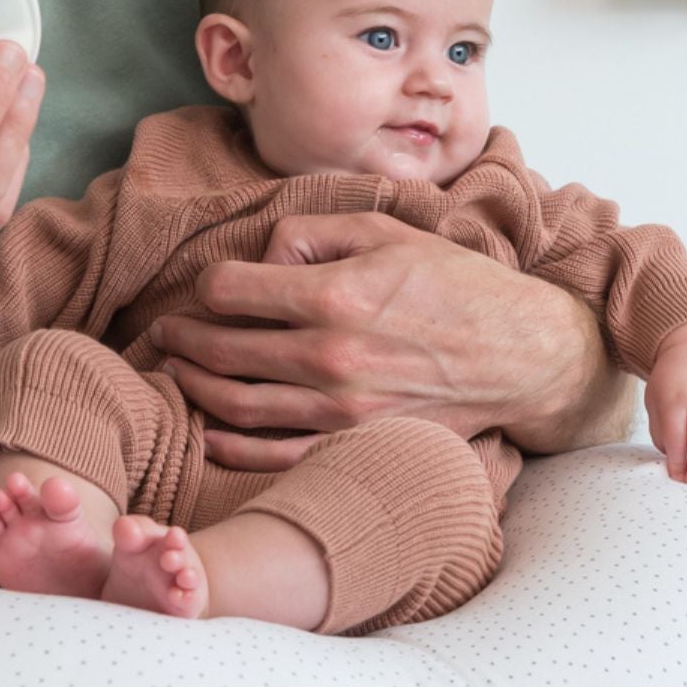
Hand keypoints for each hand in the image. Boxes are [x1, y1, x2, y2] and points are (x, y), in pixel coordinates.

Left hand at [150, 213, 609, 471]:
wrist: (523, 356)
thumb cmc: (456, 286)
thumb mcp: (386, 231)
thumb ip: (312, 233)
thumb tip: (261, 255)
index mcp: (334, 295)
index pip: (227, 290)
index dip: (207, 285)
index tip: (210, 288)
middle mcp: (329, 358)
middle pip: (221, 350)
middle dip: (180, 339)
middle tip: (163, 333)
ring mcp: (340, 412)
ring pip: (235, 405)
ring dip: (193, 387)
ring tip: (177, 371)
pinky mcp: (355, 446)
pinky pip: (274, 456)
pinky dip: (230, 445)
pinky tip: (207, 429)